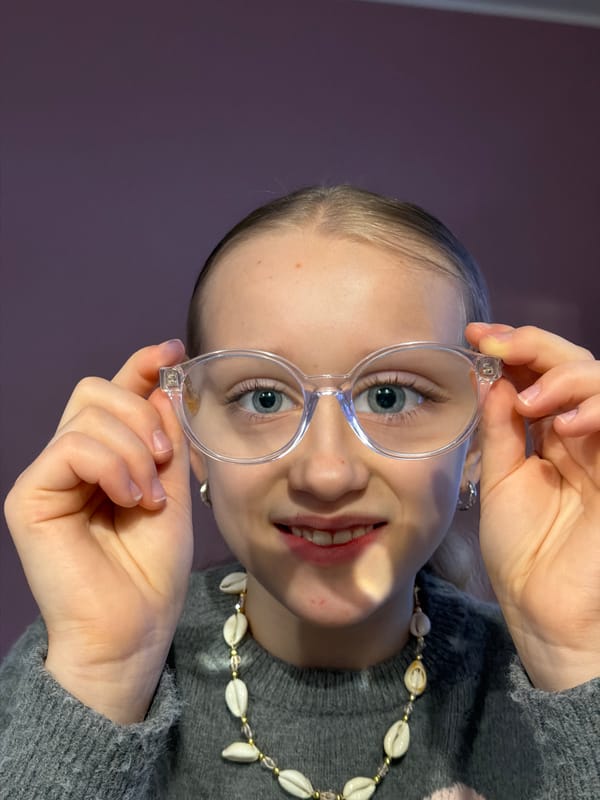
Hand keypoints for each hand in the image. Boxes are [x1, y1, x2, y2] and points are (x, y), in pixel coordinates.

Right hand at [3, 340, 192, 721]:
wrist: (133, 629)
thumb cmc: (152, 570)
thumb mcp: (175, 490)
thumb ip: (166, 439)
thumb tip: (162, 386)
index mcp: (105, 457)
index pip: (113, 392)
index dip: (141, 365)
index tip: (174, 352)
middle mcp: (71, 461)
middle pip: (94, 391)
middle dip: (140, 414)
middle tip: (164, 460)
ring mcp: (47, 477)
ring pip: (87, 416)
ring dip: (133, 450)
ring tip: (150, 496)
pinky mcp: (29, 496)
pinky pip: (72, 447)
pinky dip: (112, 466)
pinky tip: (130, 499)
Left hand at [466, 323, 599, 690]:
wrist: (544, 610)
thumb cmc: (523, 551)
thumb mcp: (500, 478)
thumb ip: (500, 428)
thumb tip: (490, 378)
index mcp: (551, 437)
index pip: (541, 375)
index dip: (513, 347)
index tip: (475, 334)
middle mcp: (583, 436)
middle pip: (575, 366)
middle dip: (535, 346)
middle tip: (497, 345)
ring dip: (566, 377)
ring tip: (530, 401)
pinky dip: (597, 410)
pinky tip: (563, 424)